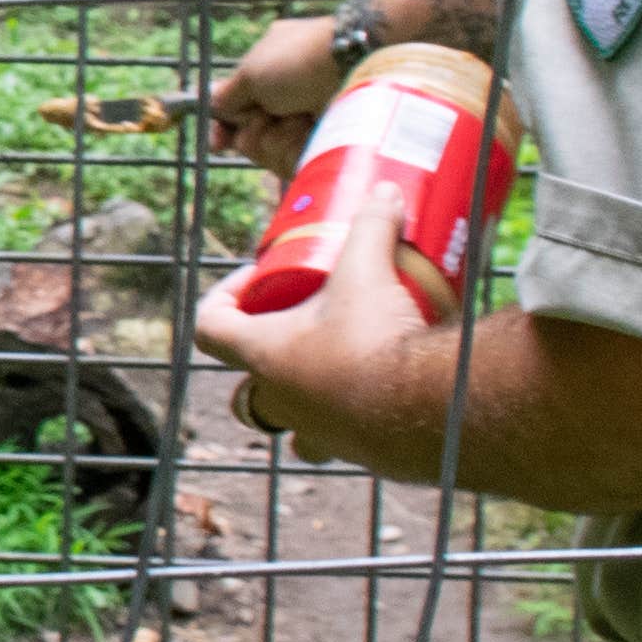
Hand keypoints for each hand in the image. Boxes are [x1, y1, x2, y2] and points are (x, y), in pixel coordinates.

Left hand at [194, 198, 463, 483]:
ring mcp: (320, 432)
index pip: (211, 327)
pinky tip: (391, 386)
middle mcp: (282, 401)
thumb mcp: (369, 271)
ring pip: (297, 421)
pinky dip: (360, 413)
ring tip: (347, 358)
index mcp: (265, 355)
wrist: (430, 411)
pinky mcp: (361, 450)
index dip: (223, 297)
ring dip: (311, 394)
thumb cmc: (377, 340)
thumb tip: (385, 191)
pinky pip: (348, 435)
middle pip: (247, 389)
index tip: (257, 277)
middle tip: (301, 325)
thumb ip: (372, 226)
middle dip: (267, 360)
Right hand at [208, 14, 347, 180]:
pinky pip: (293, 164)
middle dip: (254, 132)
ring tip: (300, 119)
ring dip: (278, 138)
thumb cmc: (301, 60)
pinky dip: (296, 148)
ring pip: (270, 155)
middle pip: (250, 140)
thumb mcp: (253, 70)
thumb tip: (210, 103)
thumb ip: (227, 94)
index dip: (222, 131)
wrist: (355, 66)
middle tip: (270, 115)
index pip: (234, 113)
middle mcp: (285, 104)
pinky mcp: (323, 147)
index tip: (217, 143)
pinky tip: (311, 132)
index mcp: (266, 76)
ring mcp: (306, 126)